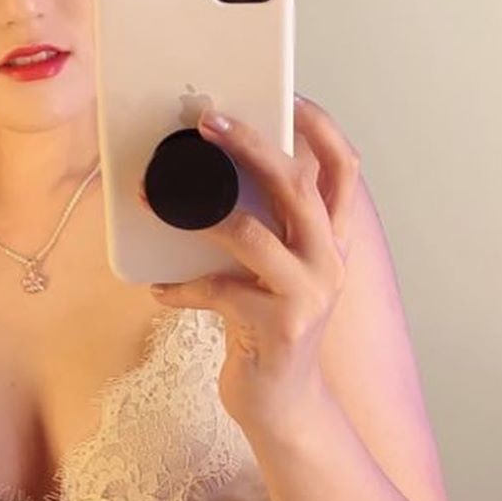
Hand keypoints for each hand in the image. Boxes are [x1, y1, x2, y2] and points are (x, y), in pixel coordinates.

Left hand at [140, 95, 361, 432]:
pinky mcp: (276, 328)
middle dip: (251, 144)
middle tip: (209, 120)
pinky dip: (179, 287)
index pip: (343, 170)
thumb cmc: (269, 330)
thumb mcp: (277, 272)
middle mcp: (330, 262)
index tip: (286, 94)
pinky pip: (216, 291)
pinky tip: (158, 289)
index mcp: (333, 241)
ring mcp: (307, 295)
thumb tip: (218, 172)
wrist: (283, 406)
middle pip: (298, 185)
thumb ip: (267, 226)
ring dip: (199, 213)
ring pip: (254, 234)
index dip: (319, 126)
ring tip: (159, 201)